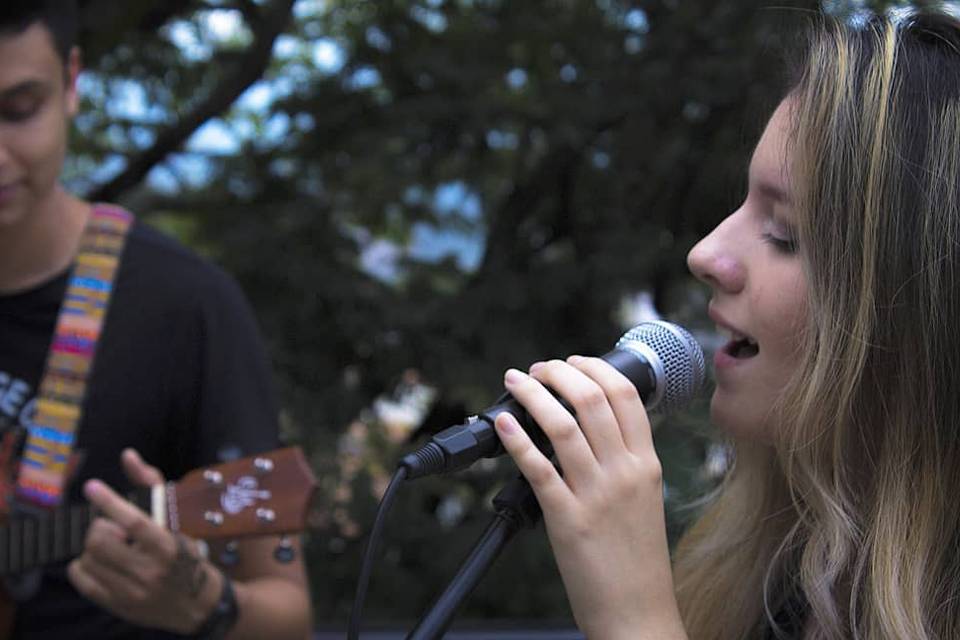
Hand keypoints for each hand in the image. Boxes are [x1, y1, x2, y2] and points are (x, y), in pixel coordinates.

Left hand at [67, 449, 220, 633]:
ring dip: (94, 547)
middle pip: (101, 540)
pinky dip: (82, 565)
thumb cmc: (185, 555)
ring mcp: (132, 592)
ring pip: (88, 558)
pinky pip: (82, 579)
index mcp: (169, 547)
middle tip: (114, 529)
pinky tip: (99, 562)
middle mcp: (150, 572)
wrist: (197, 605)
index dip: (110, 502)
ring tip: (112, 547)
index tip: (92, 486)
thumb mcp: (177, 522)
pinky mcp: (117, 606)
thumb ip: (151, 486)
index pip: (135, 522)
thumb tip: (127, 455)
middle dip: (101, 527)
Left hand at [494, 357, 685, 639]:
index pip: (625, 396)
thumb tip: (594, 427)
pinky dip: (517, 439)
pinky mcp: (568, 519)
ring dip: (533, 394)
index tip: (571, 361)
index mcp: (647, 465)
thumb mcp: (646, 499)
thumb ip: (627, 461)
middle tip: (538, 369)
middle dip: (559, 373)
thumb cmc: (638, 559)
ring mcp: (597, 495)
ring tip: (516, 382)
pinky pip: (538, 468)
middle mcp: (625, 473)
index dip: (594, 369)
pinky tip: (503, 422)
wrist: (638, 613)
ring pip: (562, 425)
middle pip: (592, 400)